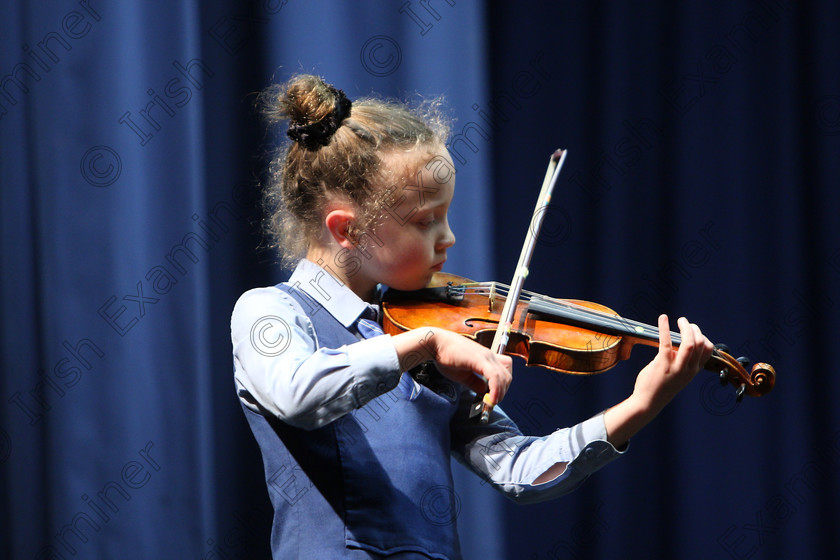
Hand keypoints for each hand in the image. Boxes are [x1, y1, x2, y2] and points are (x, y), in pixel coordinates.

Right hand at [392, 328, 512, 403]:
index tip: (493, 398)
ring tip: (491, 401)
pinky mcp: (480, 360)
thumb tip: (485, 393)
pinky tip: (491, 398)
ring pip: (504, 377)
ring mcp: (486, 356)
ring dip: (500, 392)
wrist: (435, 344)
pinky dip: (496, 389)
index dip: (502, 387)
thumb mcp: (464, 375)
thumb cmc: (446, 357)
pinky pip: (495, 376)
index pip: (505, 372)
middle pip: (507, 376)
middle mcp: (489, 356)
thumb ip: (476, 383)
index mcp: (487, 358)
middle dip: (502, 392)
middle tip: (491, 402)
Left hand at [631, 315, 713, 414]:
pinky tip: (663, 318)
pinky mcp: (662, 364)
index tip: (693, 330)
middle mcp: (689, 369)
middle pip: (700, 343)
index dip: (702, 336)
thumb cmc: (661, 386)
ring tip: (680, 320)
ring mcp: (676, 367)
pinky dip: (664, 327)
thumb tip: (676, 342)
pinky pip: (666, 341)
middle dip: (694, 329)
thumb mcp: (678, 374)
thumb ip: (680, 360)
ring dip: (685, 327)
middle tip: (684, 322)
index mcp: (694, 370)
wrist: (648, 402)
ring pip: (689, 342)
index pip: (707, 349)